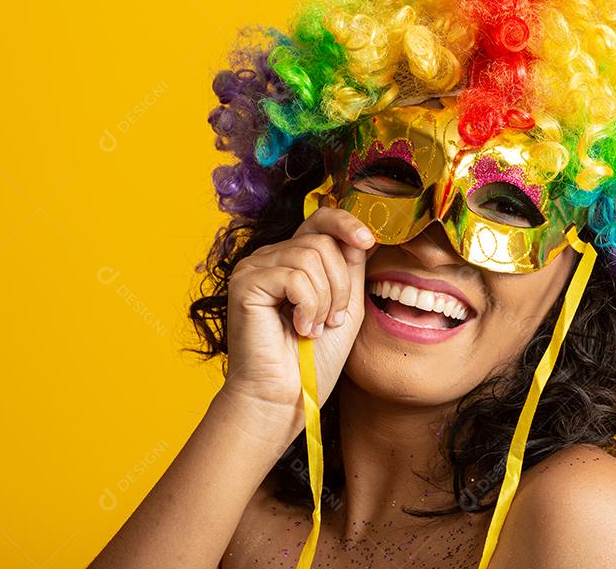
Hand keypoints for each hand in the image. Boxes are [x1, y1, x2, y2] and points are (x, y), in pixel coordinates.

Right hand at [222, 206, 376, 425]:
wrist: (285, 396)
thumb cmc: (314, 359)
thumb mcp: (345, 305)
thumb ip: (351, 268)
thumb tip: (363, 234)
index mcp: (292, 259)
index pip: (320, 220)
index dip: (347, 223)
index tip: (369, 241)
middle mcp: (270, 257)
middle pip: (322, 241)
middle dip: (340, 284)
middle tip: (332, 320)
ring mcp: (254, 268)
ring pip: (310, 257)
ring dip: (324, 300)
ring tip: (314, 328)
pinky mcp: (245, 283)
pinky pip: (295, 277)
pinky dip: (308, 307)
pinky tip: (300, 329)